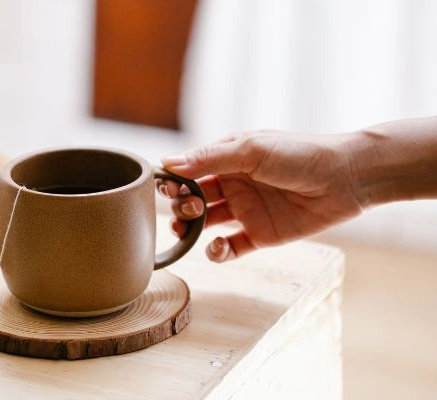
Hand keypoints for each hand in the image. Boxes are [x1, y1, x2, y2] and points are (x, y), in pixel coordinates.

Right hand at [157, 130, 363, 261]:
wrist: (346, 178)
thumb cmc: (300, 154)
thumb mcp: (251, 150)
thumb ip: (209, 158)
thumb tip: (168, 164)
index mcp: (227, 158)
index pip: (189, 170)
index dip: (173, 180)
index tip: (165, 188)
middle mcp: (233, 184)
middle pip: (192, 198)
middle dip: (181, 204)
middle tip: (189, 208)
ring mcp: (245, 211)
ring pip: (205, 224)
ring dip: (190, 228)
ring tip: (189, 229)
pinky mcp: (260, 235)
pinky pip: (229, 248)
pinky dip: (217, 252)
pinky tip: (217, 248)